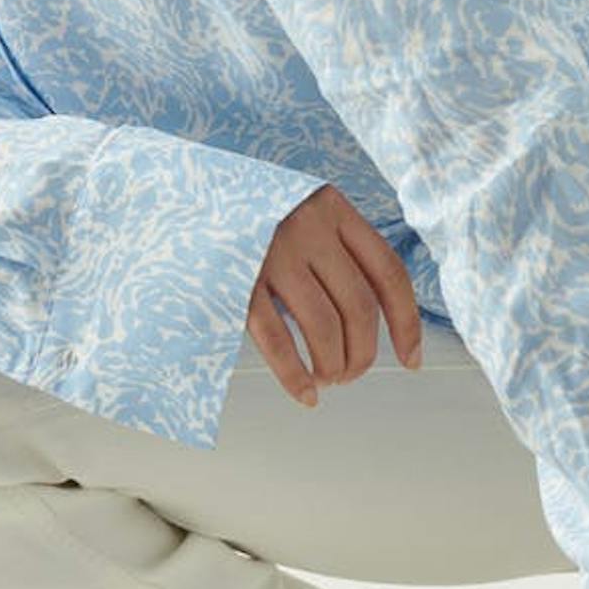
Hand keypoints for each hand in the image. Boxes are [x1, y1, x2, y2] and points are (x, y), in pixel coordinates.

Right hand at [247, 183, 424, 405]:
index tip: (410, 359)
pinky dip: (295, 375)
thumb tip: (369, 321)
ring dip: (333, 365)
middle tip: (351, 374)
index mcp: (333, 208)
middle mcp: (308, 226)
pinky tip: (305, 393)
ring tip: (327, 379)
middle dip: (363, 353)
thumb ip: (334, 247)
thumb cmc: (248, 215)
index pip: (388, 273)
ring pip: (323, 326)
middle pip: (359, 306)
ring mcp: (271, 252)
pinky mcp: (236, 280)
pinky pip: (277, 339)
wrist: (178, 195)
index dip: (406, 322)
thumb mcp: (300, 212)